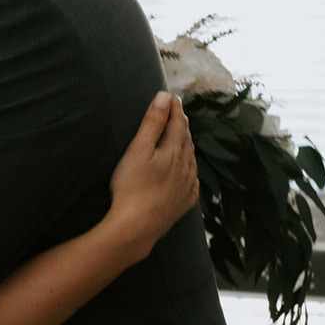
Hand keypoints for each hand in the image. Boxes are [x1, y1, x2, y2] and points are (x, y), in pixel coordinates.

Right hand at [107, 92, 199, 259]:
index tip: (173, 97)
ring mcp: (187, 186)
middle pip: (186, 140)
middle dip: (182, 125)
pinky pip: (192, 181)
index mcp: (174, 151)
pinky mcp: (184, 202)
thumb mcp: (138, 150)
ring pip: (191, 159)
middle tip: (178, 114)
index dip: (175, 109)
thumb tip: (164, 97)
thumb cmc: (132, 187)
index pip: (178, 123)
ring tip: (182, 138)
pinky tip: (186, 172)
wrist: (137, 227)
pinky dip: (190, 170)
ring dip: (187, 146)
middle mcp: (185, 167)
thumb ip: (152, 122)